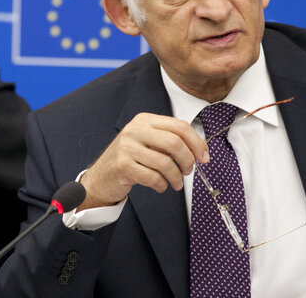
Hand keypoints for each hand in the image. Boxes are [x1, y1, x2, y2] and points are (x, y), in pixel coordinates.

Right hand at [77, 113, 208, 210]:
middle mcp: (134, 130)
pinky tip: (160, 186)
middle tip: (188, 171)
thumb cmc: (130, 159)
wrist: (101, 177)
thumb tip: (201, 151)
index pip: (179, 126)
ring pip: (165, 163)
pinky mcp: (123, 166)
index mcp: (144, 120)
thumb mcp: (147, 142)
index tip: (204, 157)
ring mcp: (127, 147)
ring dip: (176, 177)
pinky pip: (153, 178)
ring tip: (176, 183)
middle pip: (175, 142)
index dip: (197, 143)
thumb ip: (169, 140)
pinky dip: (162, 185)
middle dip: (188, 160)